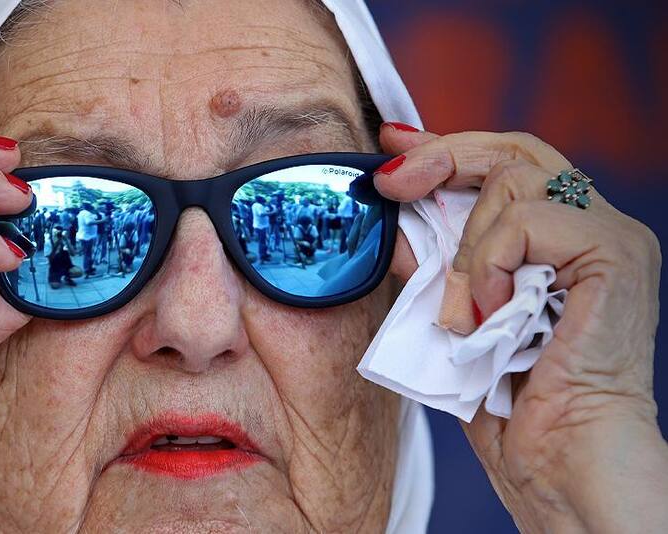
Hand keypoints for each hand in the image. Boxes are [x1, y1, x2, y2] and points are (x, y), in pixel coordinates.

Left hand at [380, 124, 667, 532]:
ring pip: (511, 182)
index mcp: (560, 240)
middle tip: (390, 184)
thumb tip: (395, 220)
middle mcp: (592, 227)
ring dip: (463, 249)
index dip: (444, 146)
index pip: (505, 164)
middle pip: (514, 149)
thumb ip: (435, 265)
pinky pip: (525, 222)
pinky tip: (487, 315)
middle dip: (439, 156)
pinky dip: (487, 266)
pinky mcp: (615, 253)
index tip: (389, 145)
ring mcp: (610, 236)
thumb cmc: (510, 404)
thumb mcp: (454, 313)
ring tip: (459, 313)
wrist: (558, 462)